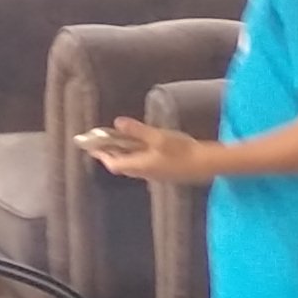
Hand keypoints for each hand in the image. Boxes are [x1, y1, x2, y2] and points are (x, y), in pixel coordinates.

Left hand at [85, 118, 209, 182]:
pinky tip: (142, 146)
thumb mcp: (158, 137)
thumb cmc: (181, 150)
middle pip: (121, 165)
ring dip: (124, 155)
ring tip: (120, 142)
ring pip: (133, 166)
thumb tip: (117, 123)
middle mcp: (144, 173)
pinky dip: (136, 156)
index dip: (101, 155)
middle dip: (111, 154)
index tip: (92, 146)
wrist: (205, 164)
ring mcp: (155, 174)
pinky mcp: (164, 172)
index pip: (113, 164)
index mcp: (140, 165)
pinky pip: (143, 165)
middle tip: (104, 142)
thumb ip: (137, 130)